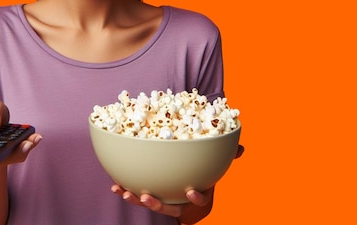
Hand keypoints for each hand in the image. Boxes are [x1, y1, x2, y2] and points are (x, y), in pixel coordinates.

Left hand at [112, 144, 244, 223]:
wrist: (192, 193)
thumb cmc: (202, 175)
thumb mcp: (214, 167)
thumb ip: (227, 157)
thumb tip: (241, 147)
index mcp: (196, 192)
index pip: (199, 198)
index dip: (196, 197)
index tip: (191, 191)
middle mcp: (179, 202)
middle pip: (169, 208)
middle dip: (157, 204)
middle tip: (147, 197)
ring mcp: (164, 202)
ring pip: (150, 205)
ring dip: (136, 200)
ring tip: (125, 192)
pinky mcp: (150, 197)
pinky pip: (137, 196)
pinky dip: (126, 191)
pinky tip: (114, 185)